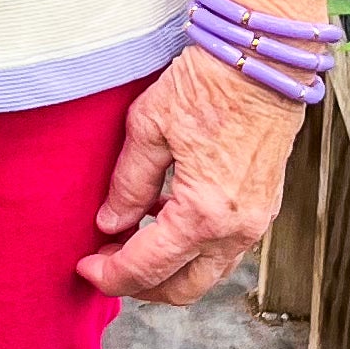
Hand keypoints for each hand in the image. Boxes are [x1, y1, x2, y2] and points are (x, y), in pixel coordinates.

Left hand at [80, 46, 304, 307]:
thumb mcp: (149, 127)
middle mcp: (235, 230)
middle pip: (181, 289)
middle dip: (139, 285)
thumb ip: (128, 183)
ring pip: (207, 274)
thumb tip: (110, 222)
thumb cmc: (209, 85)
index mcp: (202, 215)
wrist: (265, 59)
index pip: (146, 268)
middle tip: (106, 264)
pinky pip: (225, 249)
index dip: (109, 275)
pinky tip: (164, 218)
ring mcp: (255, 222)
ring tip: (131, 242)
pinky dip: (193, 248)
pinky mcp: (264, 207)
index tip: (84, 267)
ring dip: (169, 270)